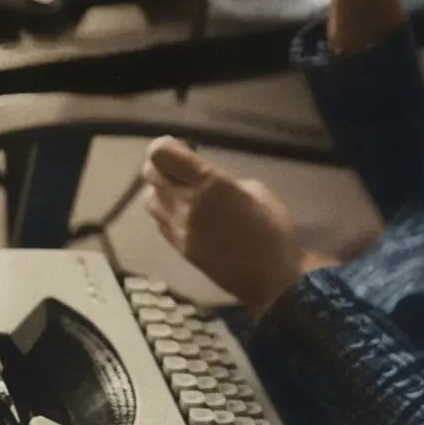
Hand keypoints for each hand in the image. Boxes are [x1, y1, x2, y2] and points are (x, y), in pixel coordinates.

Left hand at [141, 137, 308, 315]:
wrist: (273, 279)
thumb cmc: (274, 230)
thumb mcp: (257, 191)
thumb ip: (225, 181)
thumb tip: (208, 182)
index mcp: (211, 184)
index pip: (162, 155)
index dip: (165, 145)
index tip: (179, 146)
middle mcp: (187, 204)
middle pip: (150, 174)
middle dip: (160, 165)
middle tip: (177, 166)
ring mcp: (180, 229)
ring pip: (149, 199)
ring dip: (159, 190)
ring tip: (179, 191)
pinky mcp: (180, 249)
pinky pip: (160, 222)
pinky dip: (165, 212)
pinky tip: (184, 214)